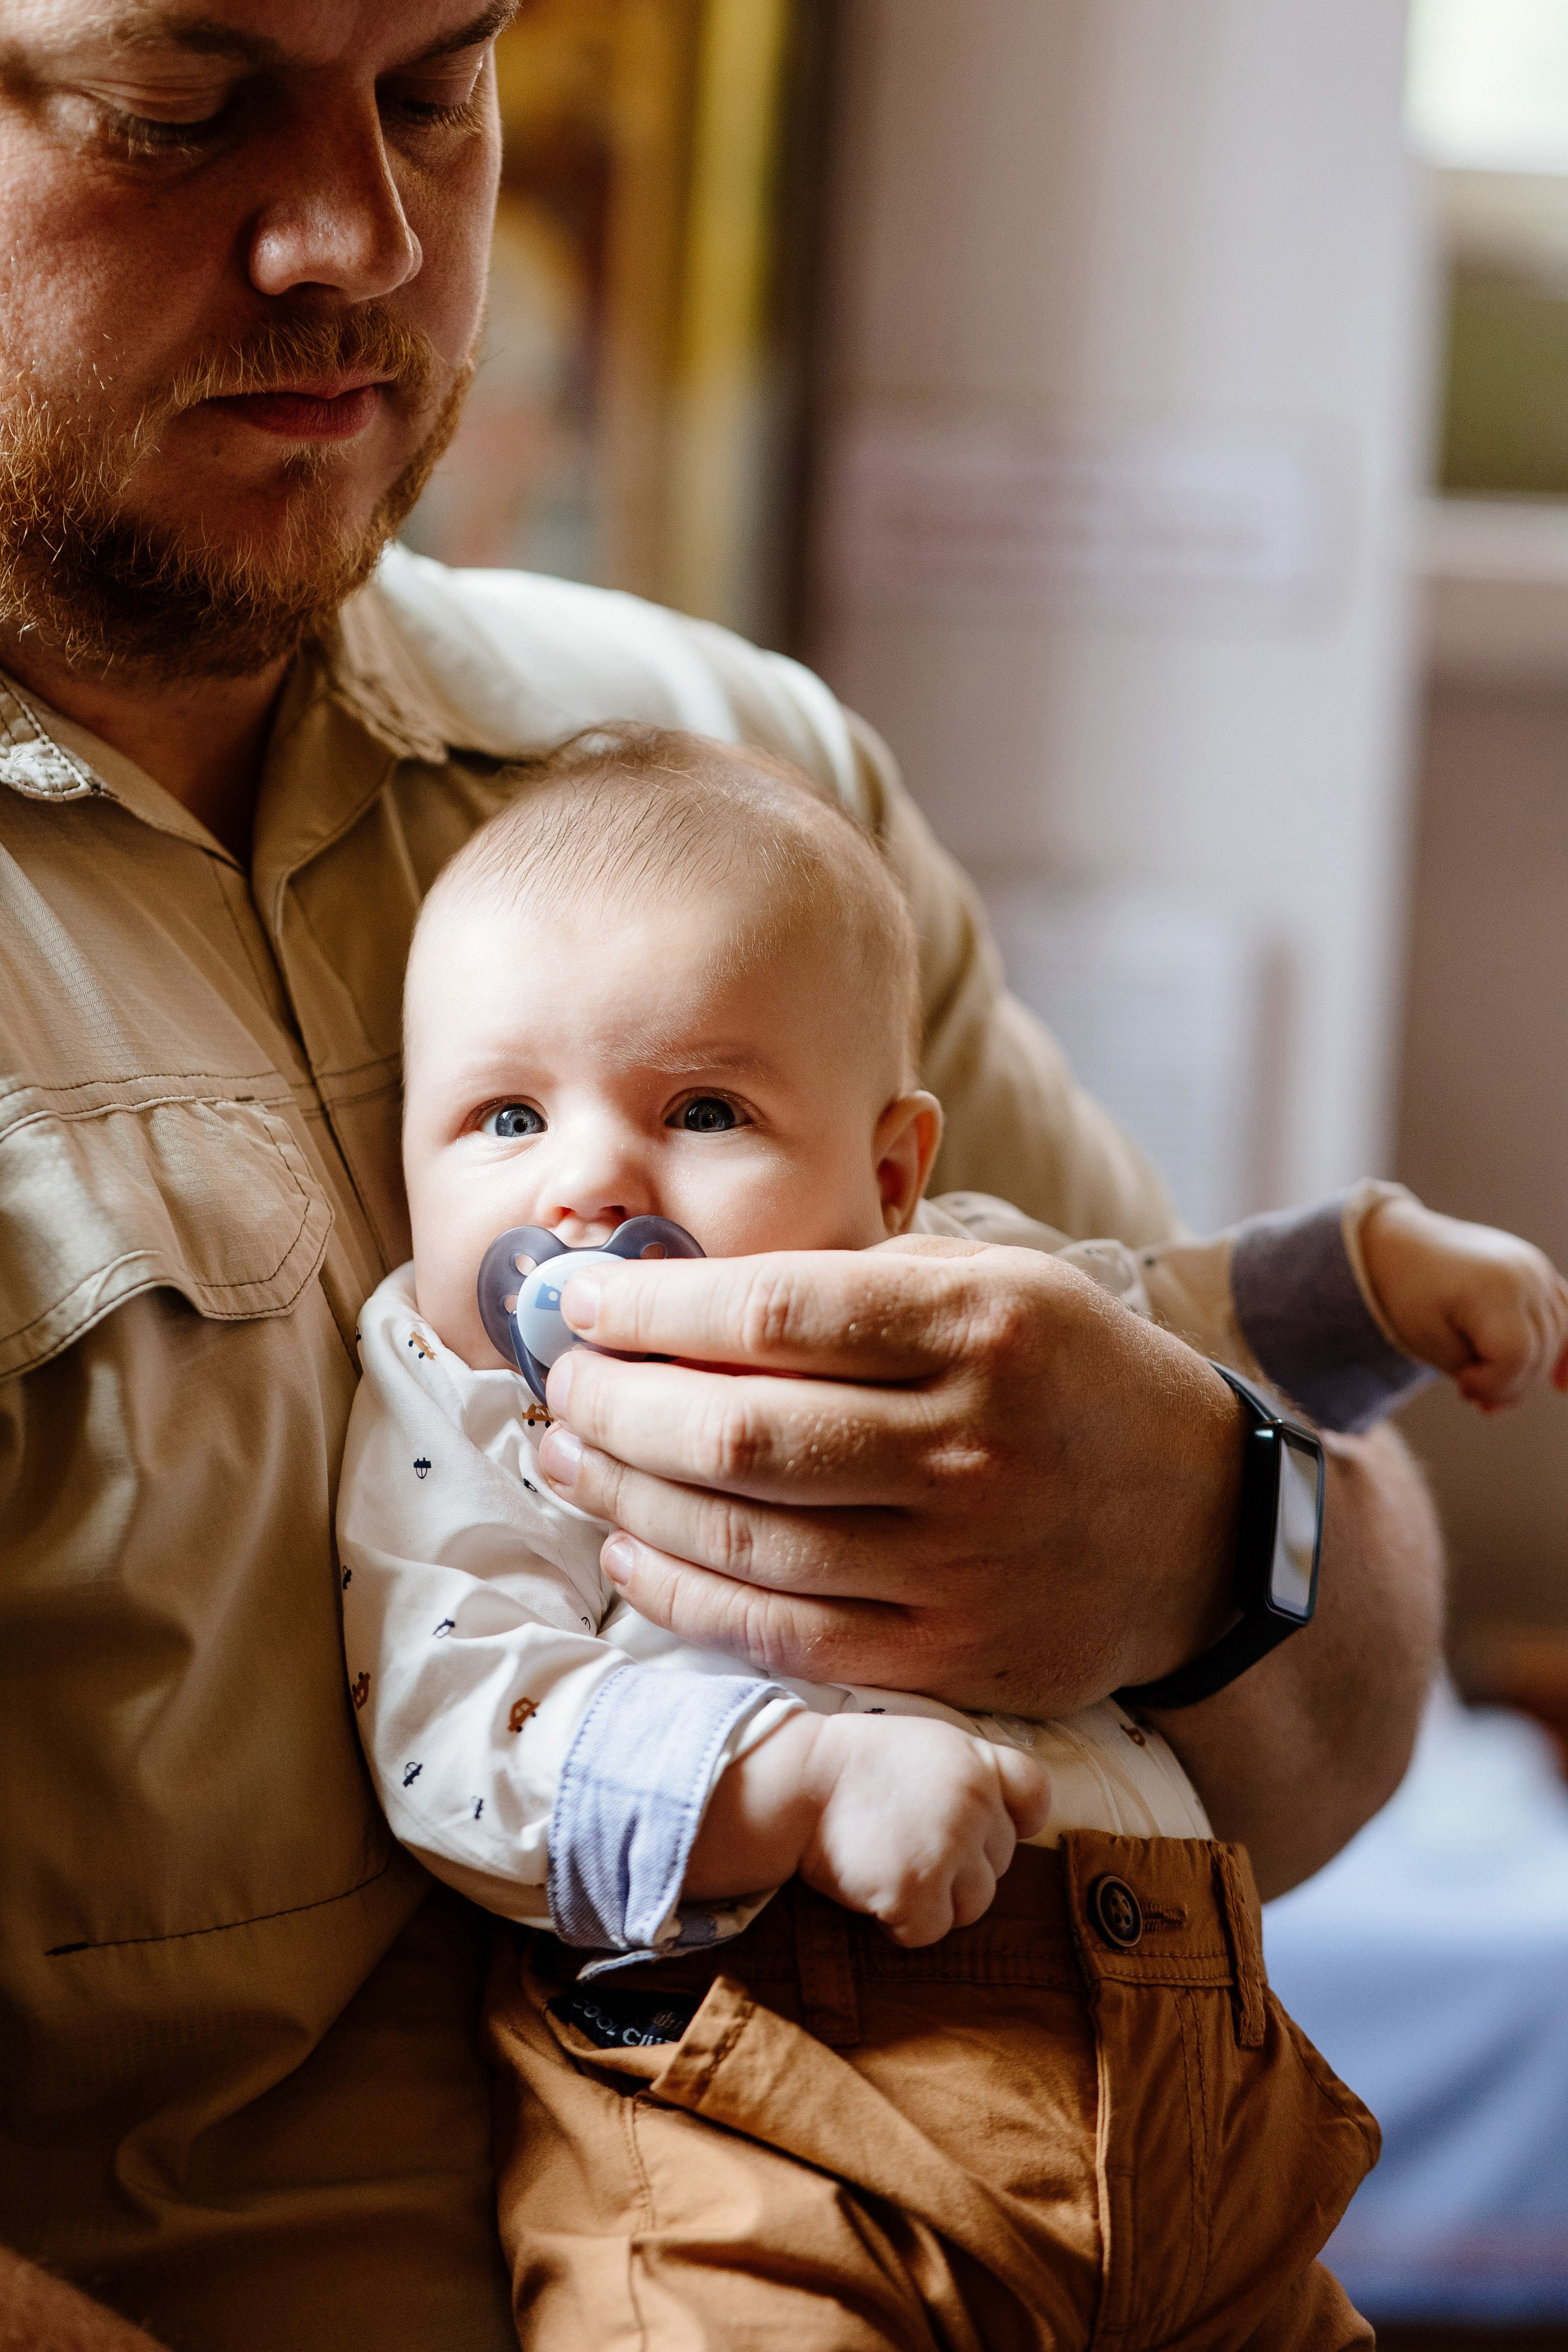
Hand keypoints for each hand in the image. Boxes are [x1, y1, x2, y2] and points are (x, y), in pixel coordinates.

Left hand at [535, 1236, 1244, 1713]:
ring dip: (625, 1499)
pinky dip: (682, 1596)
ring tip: (565, 1460)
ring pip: (743, 1542)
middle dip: (615, 1408)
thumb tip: (692, 1297)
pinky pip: (780, 1636)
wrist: (1208, 1529)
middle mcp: (970, 1447)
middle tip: (558, 1385)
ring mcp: (960, 1565)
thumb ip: (863, 1284)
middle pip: (739, 1434)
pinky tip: (627, 1552)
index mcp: (983, 1328)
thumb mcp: (1002, 1285)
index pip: (775, 1312)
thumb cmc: (1077, 1380)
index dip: (653, 1309)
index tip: (580, 1304)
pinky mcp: (952, 1658)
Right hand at [684, 1710, 1051, 1946]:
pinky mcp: (918, 1890)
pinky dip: (901, 1923)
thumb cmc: (853, 1766)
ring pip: (975, 1905)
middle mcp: (975, 1802)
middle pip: (999, 1863)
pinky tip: (872, 1889)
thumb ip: (969, 1774)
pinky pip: (930, 1931)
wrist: (795, 1784)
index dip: (1015, 1820)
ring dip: (936, 1900)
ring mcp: (949, 1847)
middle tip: (906, 1845)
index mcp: (978, 1760)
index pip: (1035, 1796)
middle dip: (959, 1866)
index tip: (979, 1830)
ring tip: (890, 1867)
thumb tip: (1002, 1819)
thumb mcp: (925, 1745)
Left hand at [1361, 1195, 1567, 1409]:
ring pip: (1556, 1341)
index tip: (1461, 1385)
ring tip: (1488, 1378)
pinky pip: (1567, 1316)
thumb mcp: (1432, 1345)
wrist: (1407, 1246)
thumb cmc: (1411, 1297)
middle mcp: (1526, 1276)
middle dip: (1506, 1383)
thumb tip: (1513, 1396)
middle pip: (1539, 1353)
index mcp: (1491, 1289)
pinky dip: (1562, 1350)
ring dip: (1527, 1372)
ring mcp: (1538, 1271)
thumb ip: (1476, 1373)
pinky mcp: (1542, 1273)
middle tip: (1469, 1389)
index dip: (1492, 1383)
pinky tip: (1559, 1385)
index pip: (1515, 1356)